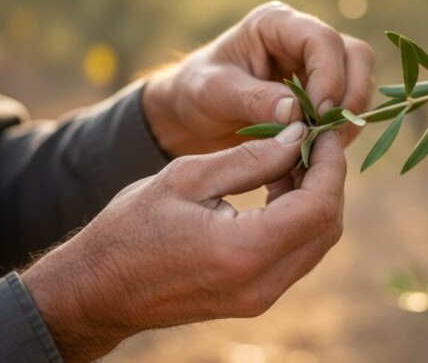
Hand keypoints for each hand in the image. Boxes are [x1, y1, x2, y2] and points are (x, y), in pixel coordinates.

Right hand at [21, 124, 344, 361]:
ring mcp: (260, 297)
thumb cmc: (130, 228)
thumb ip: (250, 157)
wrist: (97, 289)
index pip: (318, 205)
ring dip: (315, 198)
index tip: (323, 130)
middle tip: (309, 141)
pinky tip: (278, 187)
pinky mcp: (255, 298)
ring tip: (291, 159)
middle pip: (326, 226)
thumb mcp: (186, 177)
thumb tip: (298, 137)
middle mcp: (261, 284)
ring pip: (317, 242)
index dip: (329, 163)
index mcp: (243, 251)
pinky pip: (297, 255)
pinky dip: (298, 219)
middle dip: (328, 178)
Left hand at [142, 1, 374, 155]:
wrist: (194, 113)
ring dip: (349, 116)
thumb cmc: (197, 93)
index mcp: (275, 23)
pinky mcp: (325, 91)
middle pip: (355, 55)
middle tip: (328, 134)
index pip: (322, 40)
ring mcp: (318, 64)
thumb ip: (253, 99)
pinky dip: (343, 129)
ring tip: (321, 145)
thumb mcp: (214, 93)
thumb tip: (296, 113)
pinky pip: (352, 106)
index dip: (329, 76)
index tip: (318, 115)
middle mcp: (303, 37)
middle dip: (349, 96)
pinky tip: (318, 149)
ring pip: (361, 80)